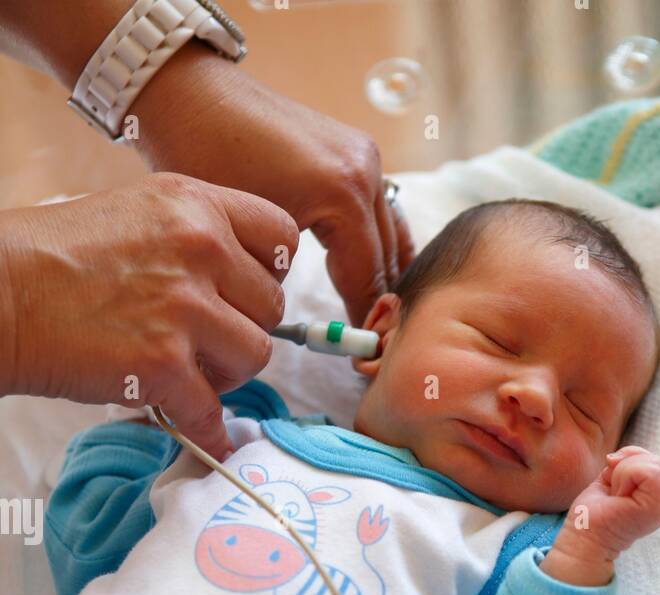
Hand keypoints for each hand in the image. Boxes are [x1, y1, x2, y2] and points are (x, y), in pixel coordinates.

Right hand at [0, 174, 296, 458]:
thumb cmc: (54, 256)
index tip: (247, 295)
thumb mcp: (137, 212)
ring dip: (227, 374)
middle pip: (271, 306)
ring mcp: (184, 307)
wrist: (1, 290)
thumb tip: (234, 285)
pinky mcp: (163, 362)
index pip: (280, 237)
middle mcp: (199, 248)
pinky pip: (211, 410)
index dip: (269, 274)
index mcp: (195, 204)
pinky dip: (206, 429)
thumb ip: (193, 238)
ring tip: (190, 373)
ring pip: (254, 357)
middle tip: (208, 342)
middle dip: (243, 330)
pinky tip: (201, 432)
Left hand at [133, 44, 415, 327]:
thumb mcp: (243, 234)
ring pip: (391, 234)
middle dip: (382, 303)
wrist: (192, 96)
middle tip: (371, 346)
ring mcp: (364, 155)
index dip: (364, 321)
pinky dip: (376, 244)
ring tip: (373, 317)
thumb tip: (302, 326)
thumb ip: (281, 282)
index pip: (368, 277)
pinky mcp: (354, 149)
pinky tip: (367, 274)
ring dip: (384, 275)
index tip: (362, 356)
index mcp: (343, 192)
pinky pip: (378, 210)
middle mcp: (365, 170)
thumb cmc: (205, 159)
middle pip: (389, 258)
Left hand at [541, 447, 659, 585]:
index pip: (651, 460)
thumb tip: (616, 457)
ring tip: (615, 496)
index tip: (611, 484)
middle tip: (613, 492)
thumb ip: (625, 463)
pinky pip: (648, 472)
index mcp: (653, 497)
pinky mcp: (656, 509)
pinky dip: (625, 476)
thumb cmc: (591, 513)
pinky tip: (617, 497)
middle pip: (654, 459)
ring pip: (652, 463)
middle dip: (625, 467)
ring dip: (623, 473)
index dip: (627, 461)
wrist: (583, 540)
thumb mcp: (611, 479)